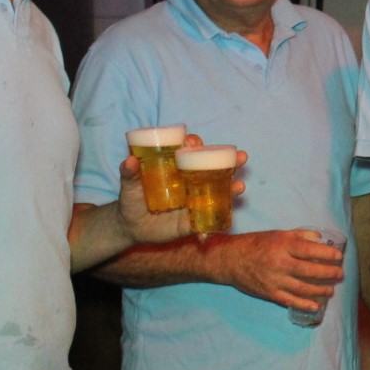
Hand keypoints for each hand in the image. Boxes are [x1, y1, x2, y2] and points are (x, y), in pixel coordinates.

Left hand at [115, 145, 247, 246]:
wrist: (131, 226)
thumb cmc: (132, 200)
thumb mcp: (129, 186)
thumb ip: (128, 174)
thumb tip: (129, 161)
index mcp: (178, 167)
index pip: (191, 151)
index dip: (196, 144)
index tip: (195, 142)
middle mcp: (192, 181)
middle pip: (215, 168)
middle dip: (231, 161)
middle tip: (241, 157)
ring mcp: (196, 200)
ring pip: (219, 192)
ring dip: (232, 189)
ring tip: (239, 187)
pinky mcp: (194, 221)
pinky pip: (208, 222)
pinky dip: (213, 226)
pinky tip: (217, 227)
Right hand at [215, 229, 345, 312]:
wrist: (230, 260)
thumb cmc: (256, 244)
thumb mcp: (278, 234)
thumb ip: (299, 235)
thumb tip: (319, 238)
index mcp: (283, 246)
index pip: (310, 251)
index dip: (327, 255)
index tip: (339, 257)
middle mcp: (280, 264)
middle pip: (310, 271)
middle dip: (329, 274)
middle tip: (340, 274)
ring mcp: (275, 280)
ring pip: (303, 288)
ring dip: (321, 290)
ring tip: (331, 290)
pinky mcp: (270, 293)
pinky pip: (290, 300)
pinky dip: (304, 304)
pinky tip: (315, 306)